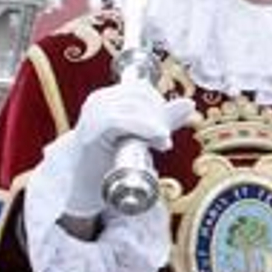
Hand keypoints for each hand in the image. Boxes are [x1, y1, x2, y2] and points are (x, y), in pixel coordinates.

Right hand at [67, 82, 195, 215]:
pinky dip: (143, 129)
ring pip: (133, 105)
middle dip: (160, 115)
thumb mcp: (142, 136)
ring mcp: (92, 113)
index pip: (142, 88)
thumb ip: (163, 120)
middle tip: (164, 140)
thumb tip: (189, 103)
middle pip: (140, 94)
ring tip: (160, 143)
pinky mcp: (90, 130)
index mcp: (109, 98)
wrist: (82, 183)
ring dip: (154, 124)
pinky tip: (157, 141)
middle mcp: (99, 100)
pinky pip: (119, 120)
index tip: (166, 128)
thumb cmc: (110, 160)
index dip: (159, 104)